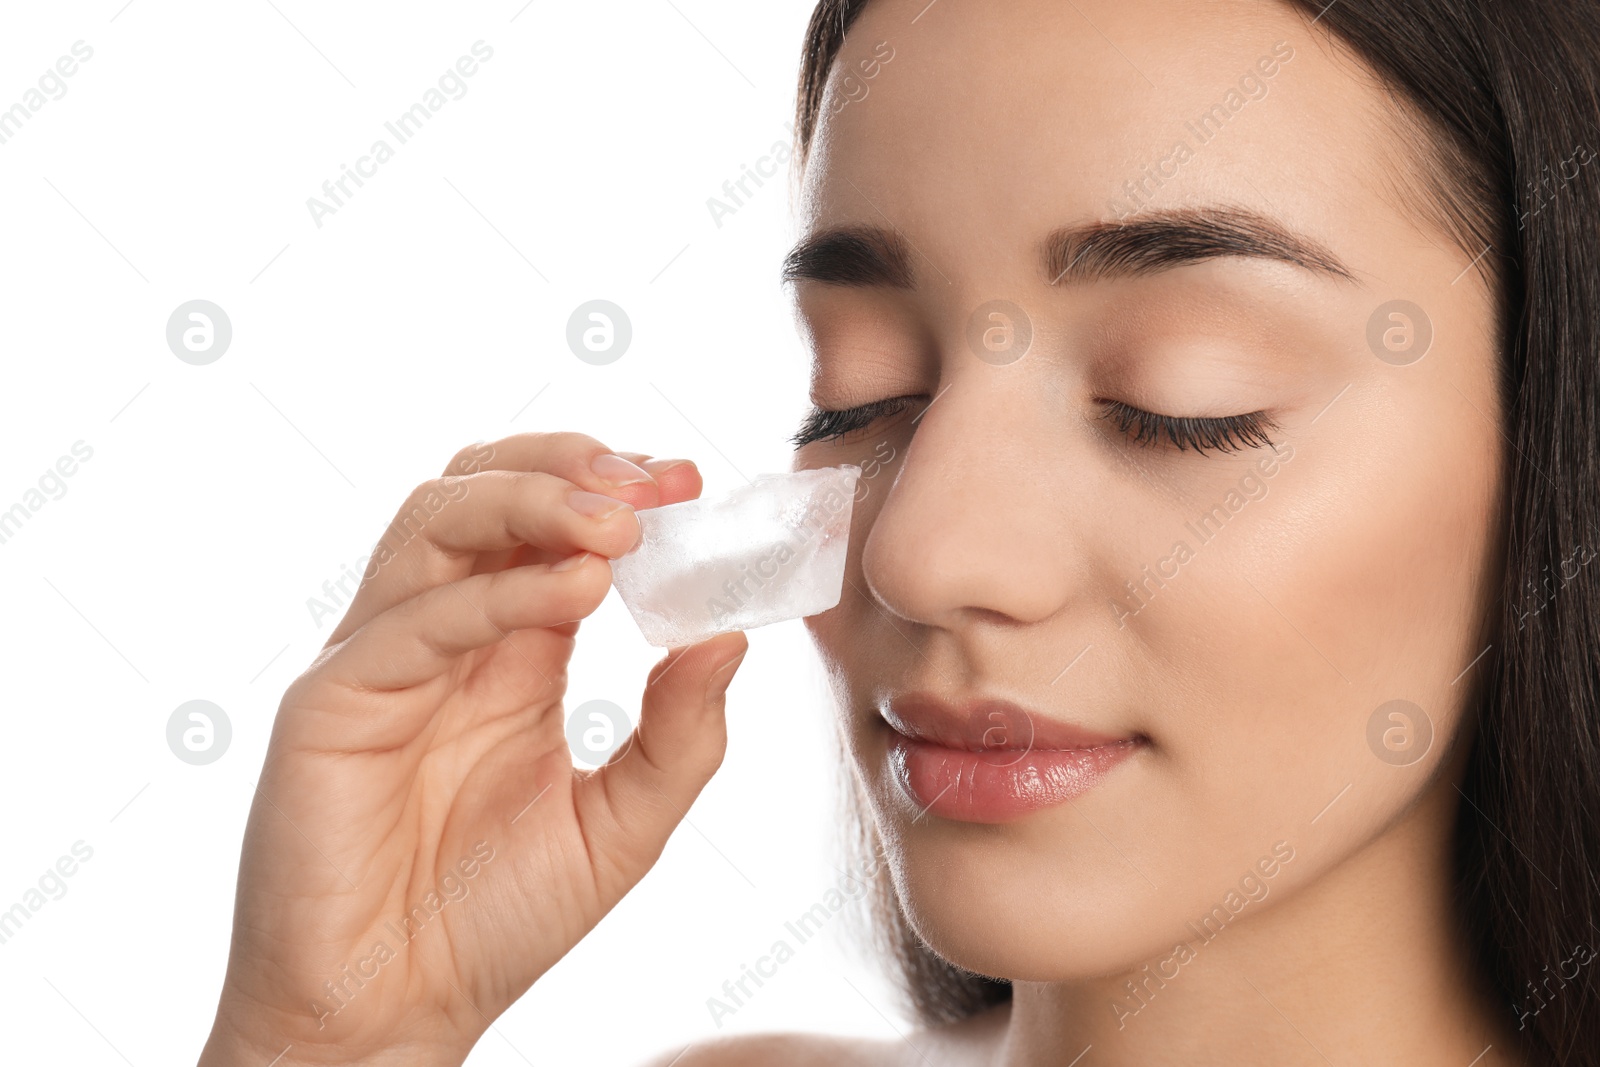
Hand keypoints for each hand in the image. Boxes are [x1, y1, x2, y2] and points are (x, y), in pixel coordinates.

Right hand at [200, 433, 747, 1065]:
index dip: (619, 490)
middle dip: (572, 467)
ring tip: (619, 522)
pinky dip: (497, 593)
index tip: (693, 483)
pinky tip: (576, 592)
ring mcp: (382, 659)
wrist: (395, 1014)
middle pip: (484, 490)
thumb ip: (679, 735)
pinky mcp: (332, 703)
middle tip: (658, 482)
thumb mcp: (621, 825)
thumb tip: (731, 635)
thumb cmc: (494, 921)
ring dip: (532, 499)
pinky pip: (412, 620)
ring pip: (435, 521)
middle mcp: (445, 635)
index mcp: (512, 648)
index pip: (553, 526)